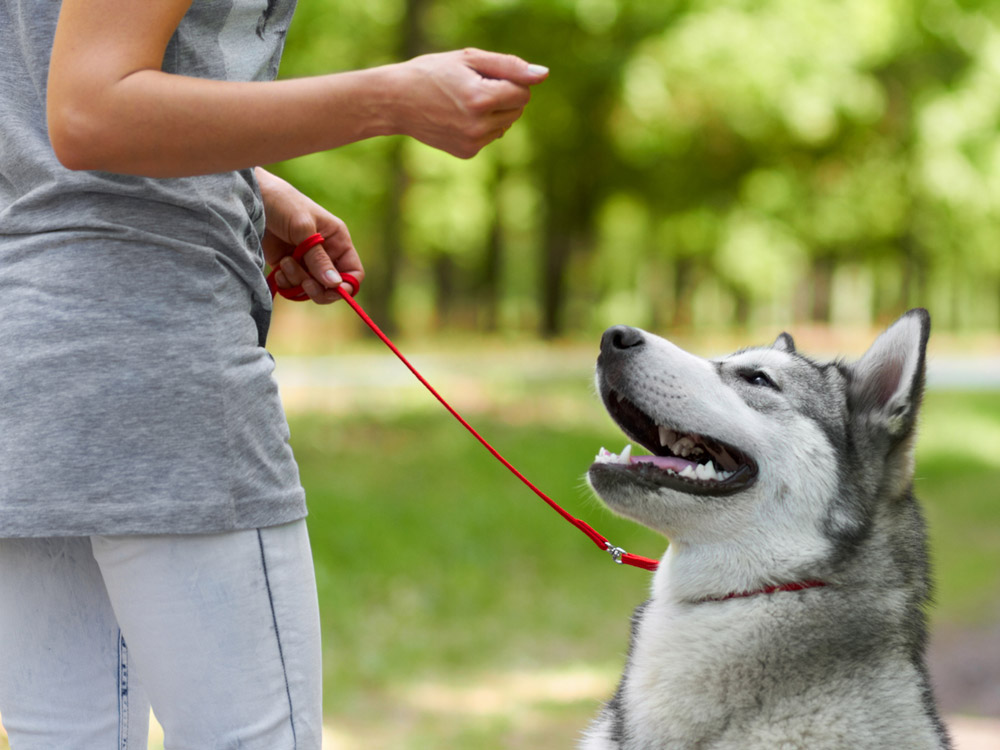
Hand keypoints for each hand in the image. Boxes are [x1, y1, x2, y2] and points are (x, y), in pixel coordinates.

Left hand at [255, 168, 363, 303]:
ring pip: (311, 288)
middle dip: (319, 289)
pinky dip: (286, 283)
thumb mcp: (303, 229)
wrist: (252, 199)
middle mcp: (326, 253)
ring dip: (298, 282)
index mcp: (337, 241)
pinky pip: (293, 287)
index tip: (330, 289)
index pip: (353, 272)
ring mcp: (306, 261)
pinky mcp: (288, 266)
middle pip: (332, 286)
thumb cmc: (283, 204)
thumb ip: (318, 258)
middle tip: (305, 284)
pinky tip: (279, 268)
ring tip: (285, 262)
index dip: (346, 285)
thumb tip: (335, 284)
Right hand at [390, 48, 548, 158]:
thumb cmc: (433, 73)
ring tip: (464, 102)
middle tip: (473, 87)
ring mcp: (473, 143)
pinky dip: (482, 126)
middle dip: (504, 97)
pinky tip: (459, 118)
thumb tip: (543, 75)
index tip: (486, 75)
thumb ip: (510, 66)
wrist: (396, 101)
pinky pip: (491, 136)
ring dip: (494, 112)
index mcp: (480, 99)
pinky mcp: (467, 152)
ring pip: (506, 124)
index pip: (523, 93)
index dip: (510, 80)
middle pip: (518, 110)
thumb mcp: (469, 59)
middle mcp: (478, 126)